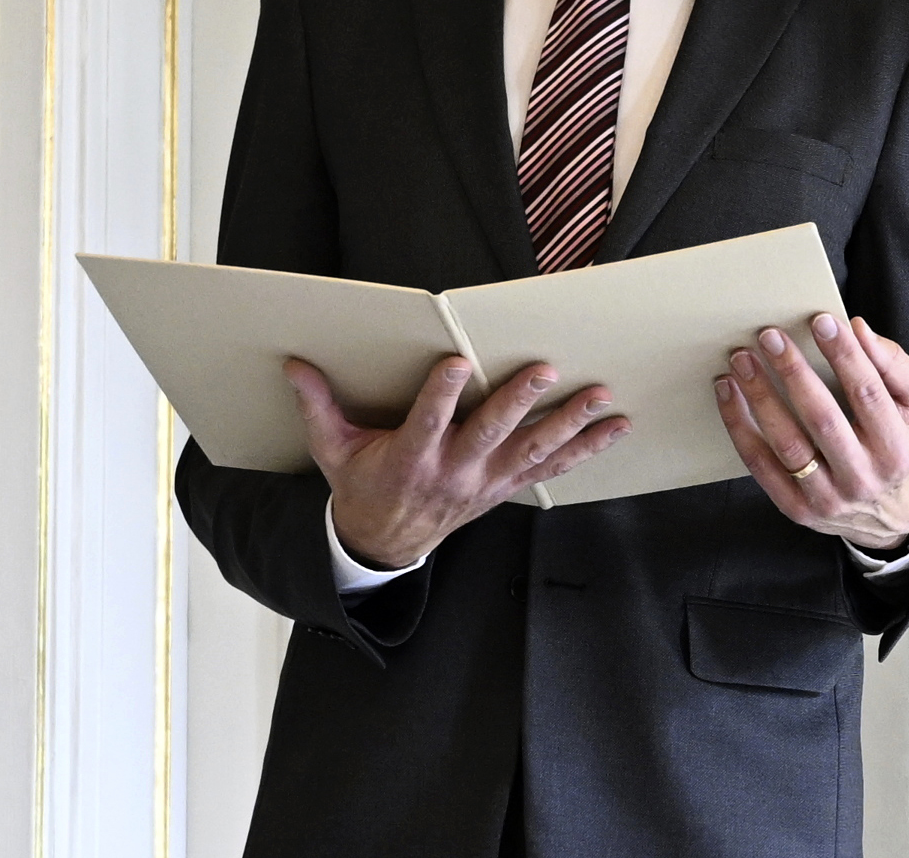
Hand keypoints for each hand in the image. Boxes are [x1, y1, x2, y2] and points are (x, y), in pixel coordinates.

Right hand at [288, 355, 627, 569]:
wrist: (384, 544)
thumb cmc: (361, 488)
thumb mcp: (332, 450)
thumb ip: (318, 407)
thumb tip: (295, 365)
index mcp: (410, 459)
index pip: (427, 422)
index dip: (440, 394)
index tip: (455, 362)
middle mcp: (454, 472)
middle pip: (491, 434)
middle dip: (519, 401)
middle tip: (544, 371)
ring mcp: (484, 483)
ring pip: (533, 452)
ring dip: (569, 424)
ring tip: (599, 398)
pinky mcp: (503, 488)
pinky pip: (550, 469)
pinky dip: (584, 450)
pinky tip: (613, 429)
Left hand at [715, 313, 908, 552]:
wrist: (892, 513)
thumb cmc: (901, 443)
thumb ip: (895, 365)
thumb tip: (858, 329)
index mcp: (896, 449)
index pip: (869, 394)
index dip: (845, 356)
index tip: (821, 321)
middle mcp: (863, 477)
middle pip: (823, 419)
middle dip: (794, 372)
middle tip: (770, 335)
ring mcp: (828, 497)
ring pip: (787, 444)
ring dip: (760, 397)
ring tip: (742, 360)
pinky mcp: (796, 508)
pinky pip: (760, 466)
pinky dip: (739, 427)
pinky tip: (727, 393)